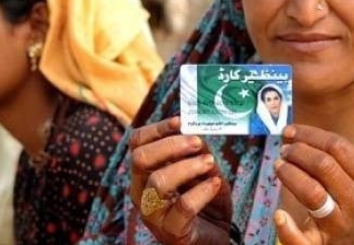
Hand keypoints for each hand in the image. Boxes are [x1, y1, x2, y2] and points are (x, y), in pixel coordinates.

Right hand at [129, 116, 231, 244]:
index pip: (137, 143)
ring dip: (187, 167)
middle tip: (197, 142)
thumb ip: (199, 152)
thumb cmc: (205, 200)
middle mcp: (141, 191)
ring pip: (158, 182)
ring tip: (209, 162)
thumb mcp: (204, 170)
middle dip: (171, 145)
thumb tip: (196, 133)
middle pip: (141, 159)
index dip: (157, 128)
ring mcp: (153, 214)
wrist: (215, 237)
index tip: (181, 121)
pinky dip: (201, 191)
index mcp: (144, 172)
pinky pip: (182, 207)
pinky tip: (216, 184)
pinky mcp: (171, 232)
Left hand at [273, 125, 353, 244]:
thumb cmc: (347, 201)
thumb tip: (290, 132)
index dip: (309, 134)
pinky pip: (301, 240)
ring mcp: (341, 226)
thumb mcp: (353, 178)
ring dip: (289, 173)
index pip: (338, 146)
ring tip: (279, 166)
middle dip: (298, 151)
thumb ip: (329, 154)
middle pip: (324, 165)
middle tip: (284, 151)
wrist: (353, 243)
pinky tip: (279, 215)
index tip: (289, 131)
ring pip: (312, 192)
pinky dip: (287, 228)